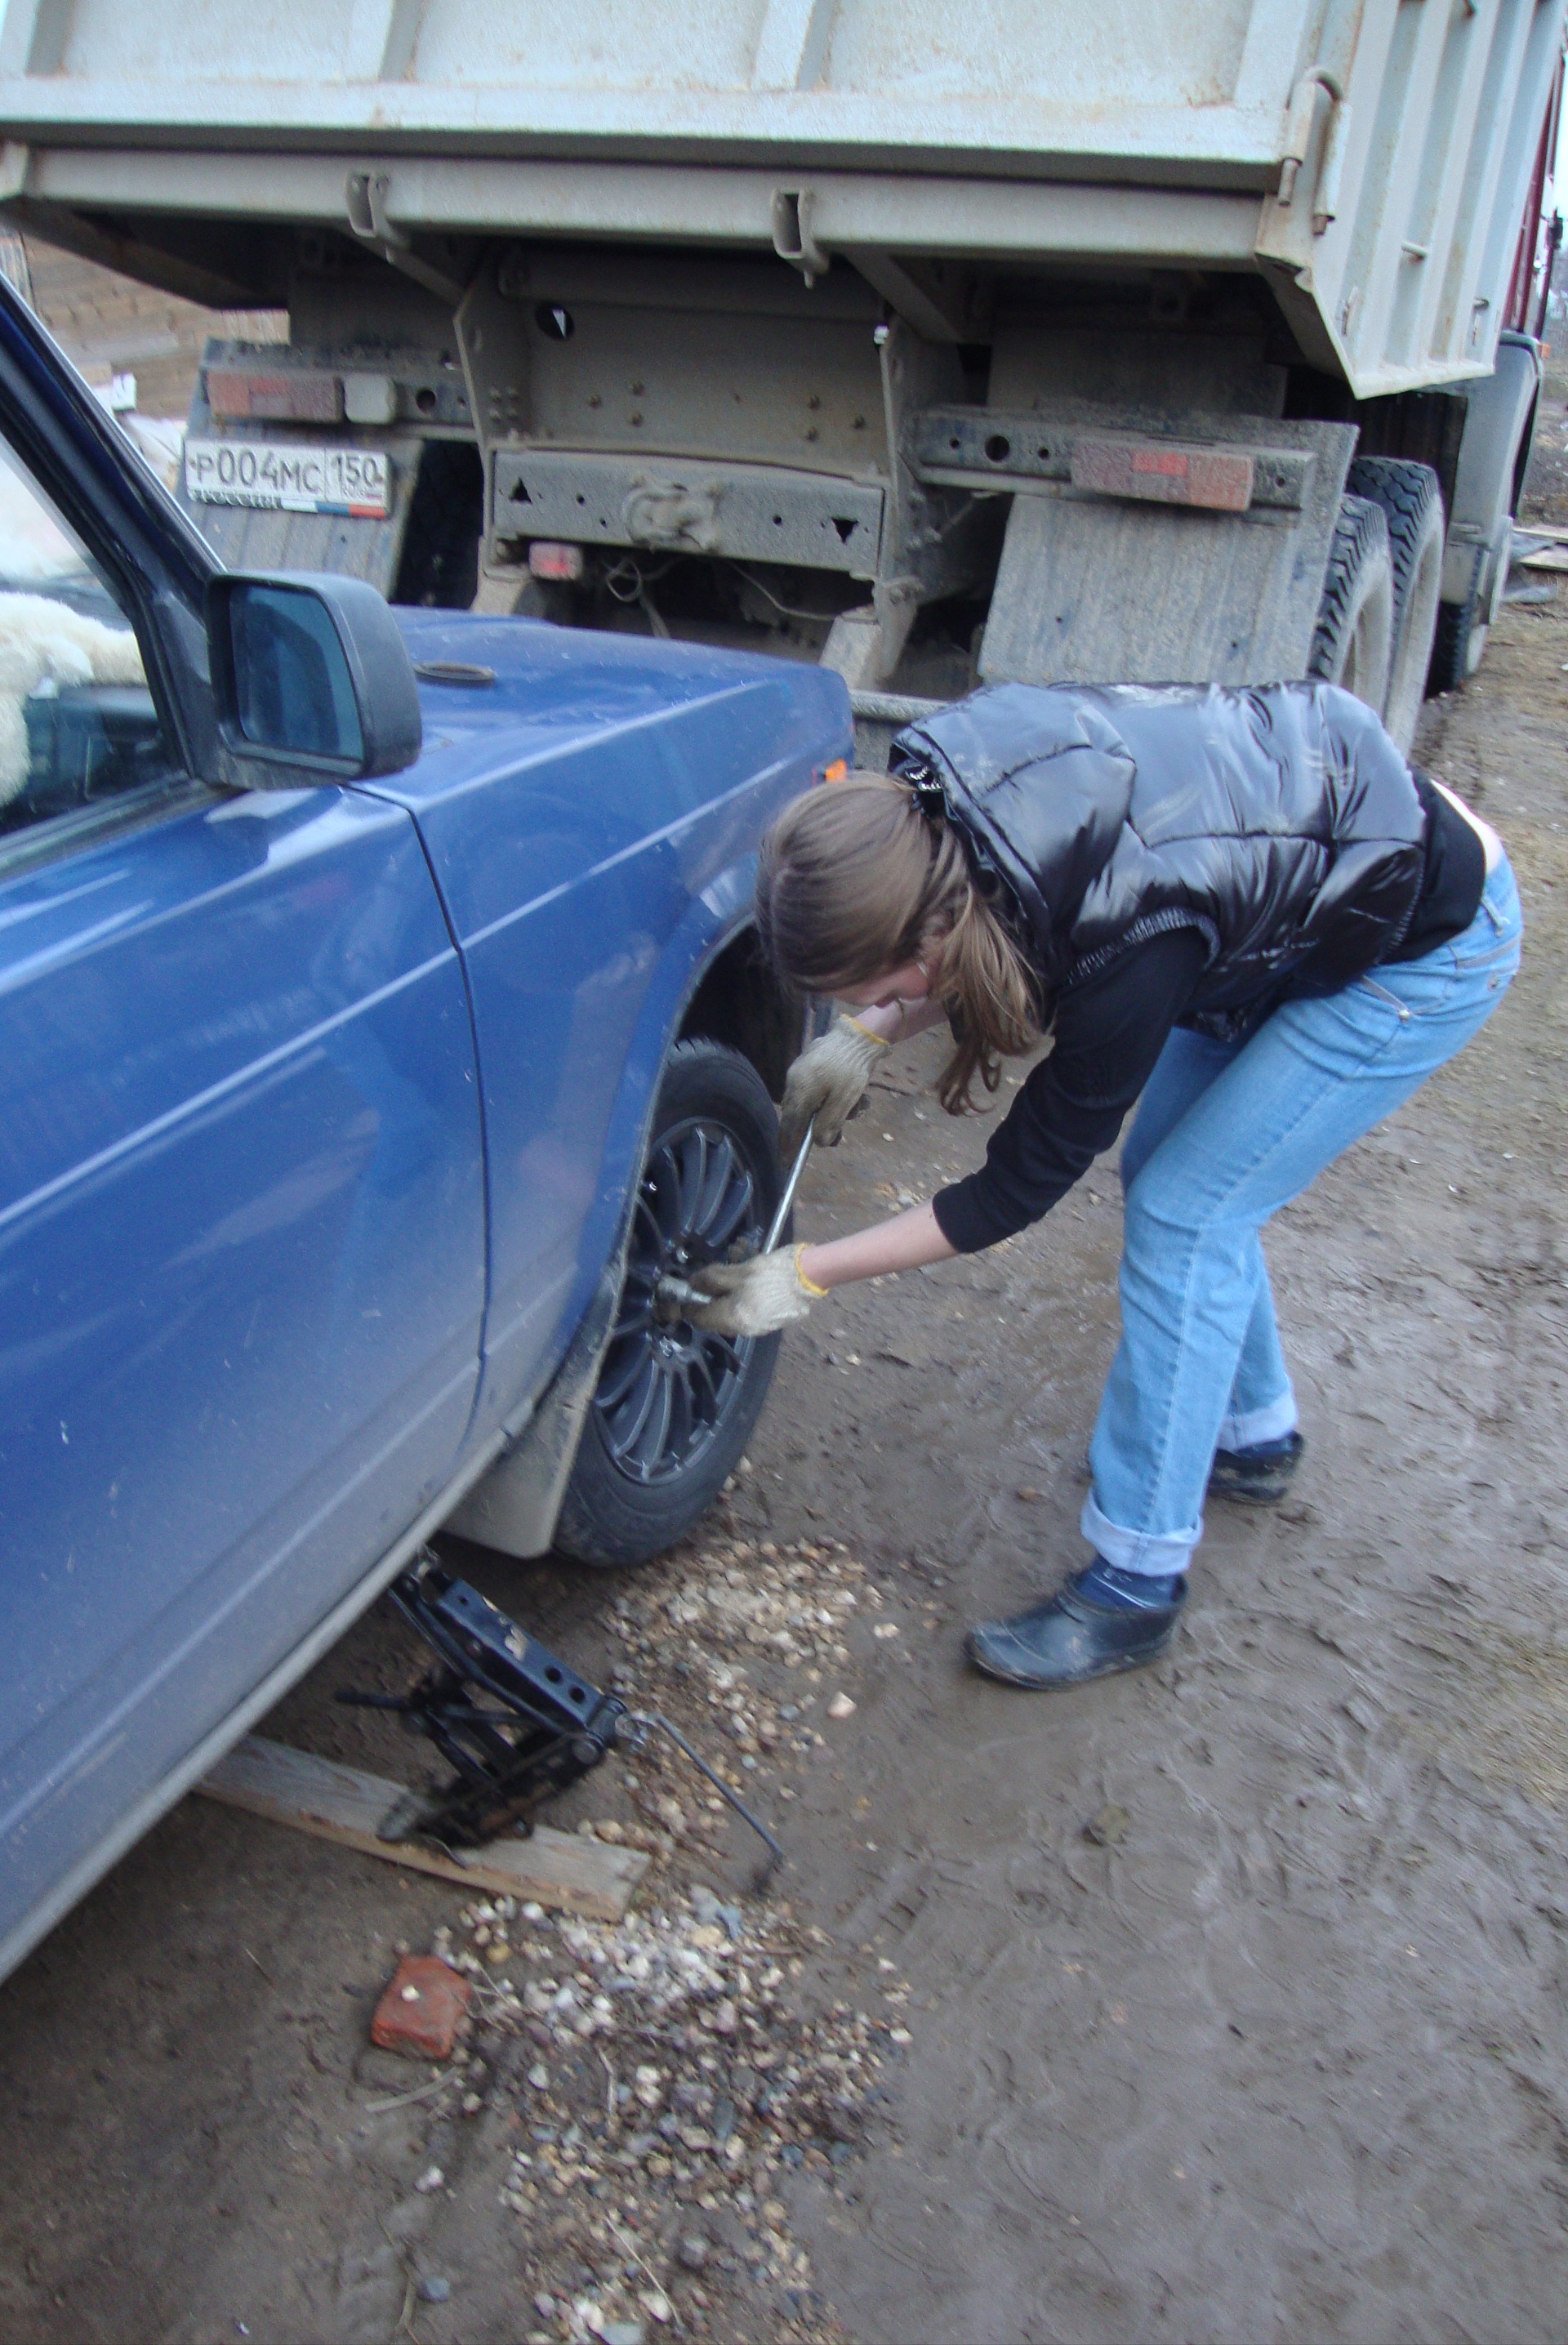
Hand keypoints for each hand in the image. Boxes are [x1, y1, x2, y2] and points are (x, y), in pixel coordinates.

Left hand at [686, 1246, 824, 1336]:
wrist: (811, 1277)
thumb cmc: (772, 1273)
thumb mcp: (738, 1271)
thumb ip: (711, 1279)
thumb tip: (692, 1285)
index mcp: (733, 1319)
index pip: (699, 1319)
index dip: (687, 1305)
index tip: (684, 1292)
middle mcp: (744, 1329)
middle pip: (716, 1314)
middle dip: (712, 1293)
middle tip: (713, 1272)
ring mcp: (759, 1326)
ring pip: (733, 1308)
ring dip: (730, 1287)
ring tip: (737, 1258)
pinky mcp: (771, 1320)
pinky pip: (749, 1307)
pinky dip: (745, 1291)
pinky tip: (751, 1270)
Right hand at [778, 1014, 890, 1159]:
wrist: (860, 1033)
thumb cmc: (851, 1069)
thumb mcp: (844, 1101)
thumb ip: (829, 1124)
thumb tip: (819, 1142)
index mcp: (799, 1091)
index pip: (789, 1125)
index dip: (788, 1146)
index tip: (786, 1164)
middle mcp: (795, 1081)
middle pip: (801, 1115)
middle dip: (821, 1127)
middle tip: (838, 1137)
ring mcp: (804, 1072)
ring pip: (815, 1103)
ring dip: (837, 1111)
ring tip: (859, 1107)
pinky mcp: (815, 1067)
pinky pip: (821, 1090)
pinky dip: (838, 1098)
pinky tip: (858, 1096)